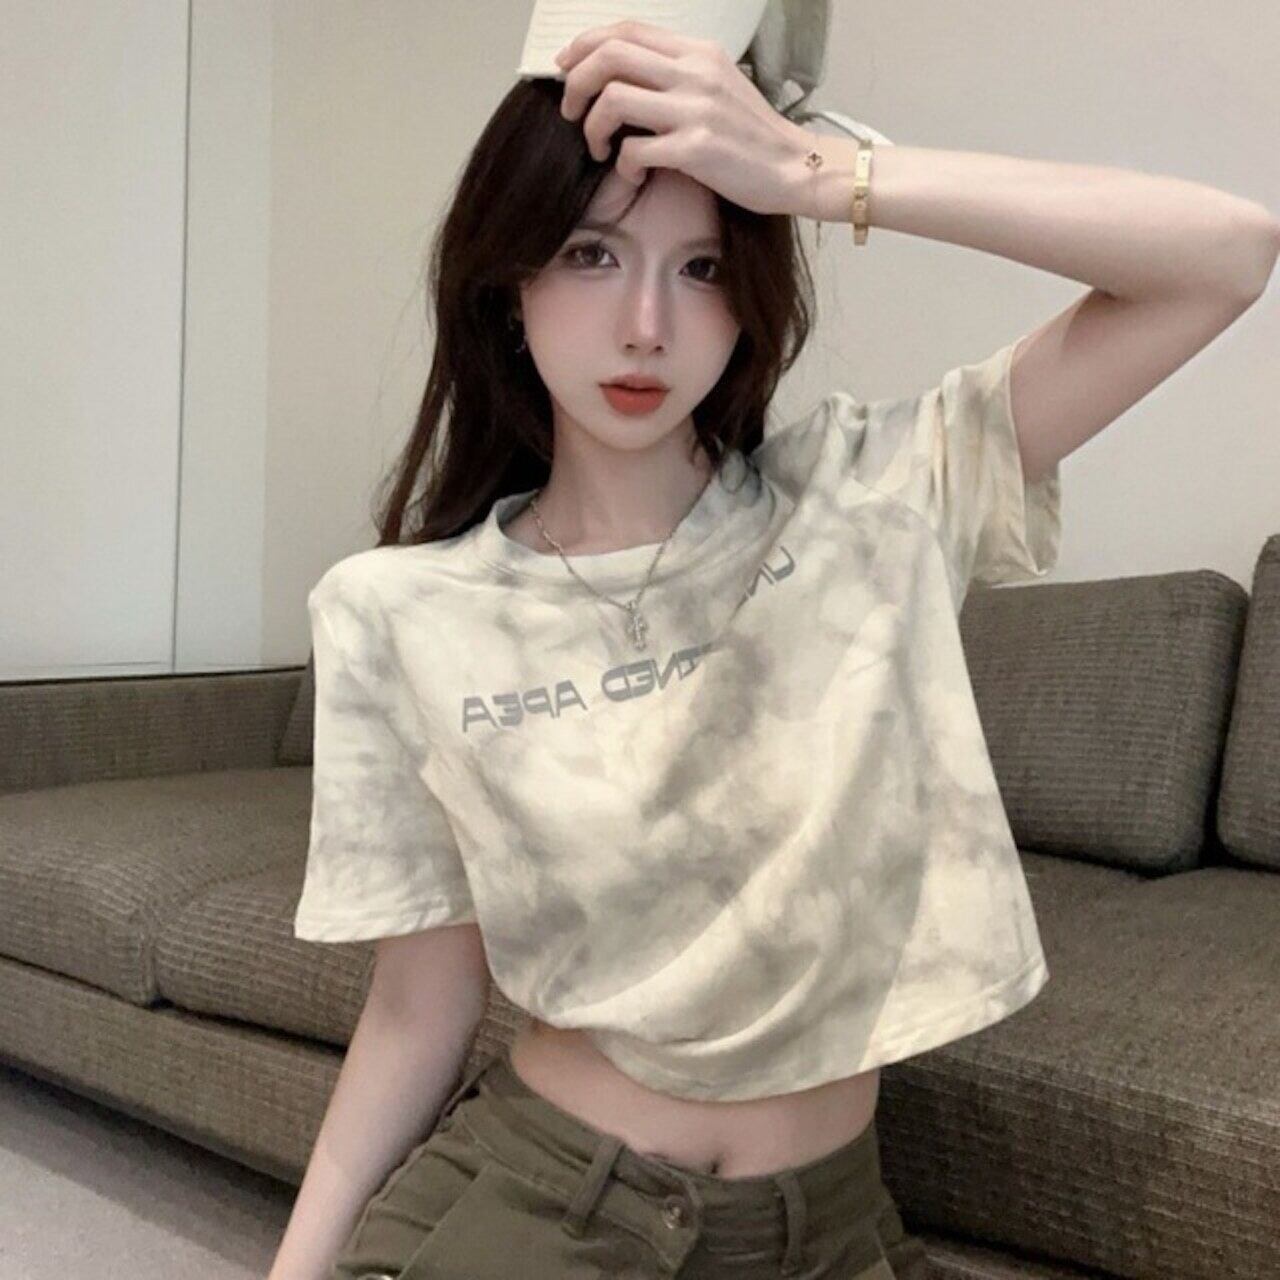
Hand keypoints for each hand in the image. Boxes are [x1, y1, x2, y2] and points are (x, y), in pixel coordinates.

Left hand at [554, 19, 812, 216]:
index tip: (566, 69)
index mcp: (697, 52)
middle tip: (571, 113)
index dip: (585, 44)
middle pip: (609, 55)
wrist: (794, 167)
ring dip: (592, 127)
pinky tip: (634, 175)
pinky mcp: (696, 149)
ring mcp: (695, 109)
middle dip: (575, 84)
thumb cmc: (752, 135)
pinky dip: (622, 165)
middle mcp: (694, 72)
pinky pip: (634, 150)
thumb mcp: (718, 85)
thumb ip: (678, 74)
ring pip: (613, 99)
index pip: (626, 30)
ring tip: (600, 147)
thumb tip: (628, 78)